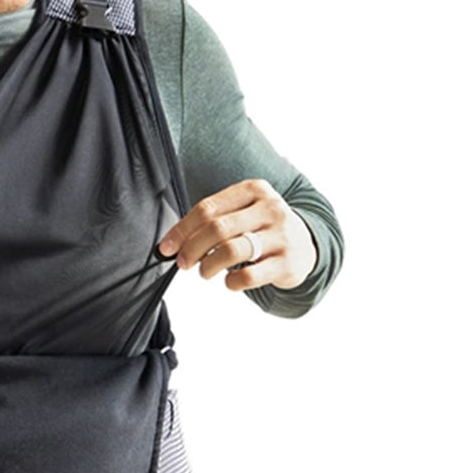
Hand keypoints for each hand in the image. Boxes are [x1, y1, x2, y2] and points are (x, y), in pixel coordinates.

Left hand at [157, 178, 316, 291]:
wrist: (307, 245)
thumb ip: (212, 221)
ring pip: (231, 251)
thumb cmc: (262, 228)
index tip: (166, 247)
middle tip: (183, 263)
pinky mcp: (288, 262)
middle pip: (217, 228)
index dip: (182, 230)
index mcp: (253, 190)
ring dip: (208, 266)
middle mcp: (270, 208)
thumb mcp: (244, 212)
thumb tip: (172, 243)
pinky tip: (229, 281)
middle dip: (191, 249)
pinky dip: (232, 282)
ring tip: (205, 272)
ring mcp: (282, 235)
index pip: (207, 208)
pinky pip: (249, 276)